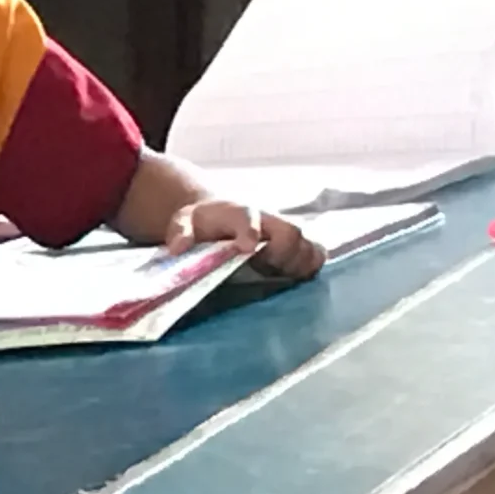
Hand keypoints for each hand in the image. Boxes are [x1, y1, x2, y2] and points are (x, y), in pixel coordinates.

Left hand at [165, 199, 325, 280]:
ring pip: (310, 245)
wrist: (220, 213)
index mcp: (237, 213)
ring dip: (300, 265)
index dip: (249, 231)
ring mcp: (285, 233)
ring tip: (280, 277)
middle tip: (265, 269)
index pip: (247, 217)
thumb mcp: (184, 221)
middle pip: (292, 231)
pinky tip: (295, 280)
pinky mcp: (296, 246)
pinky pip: (316, 256)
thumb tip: (178, 247)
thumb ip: (180, 231)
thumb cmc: (203, 222)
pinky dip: (311, 269)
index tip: (247, 249)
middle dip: (284, 253)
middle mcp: (268, 220)